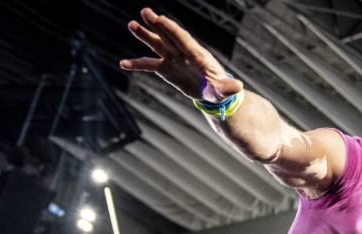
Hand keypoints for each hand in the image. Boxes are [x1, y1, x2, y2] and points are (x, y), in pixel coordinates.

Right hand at [120, 8, 242, 102]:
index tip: (161, 19)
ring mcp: (173, 58)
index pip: (183, 40)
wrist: (211, 93)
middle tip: (146, 12)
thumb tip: (238, 87)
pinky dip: (137, 64)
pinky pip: (149, 65)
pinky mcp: (165, 68)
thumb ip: (227, 88)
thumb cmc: (219, 90)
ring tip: (132, 24)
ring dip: (145, 35)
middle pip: (169, 36)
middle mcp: (183, 53)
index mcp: (197, 55)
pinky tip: (123, 63)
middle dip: (158, 25)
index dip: (172, 30)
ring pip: (157, 44)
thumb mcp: (223, 91)